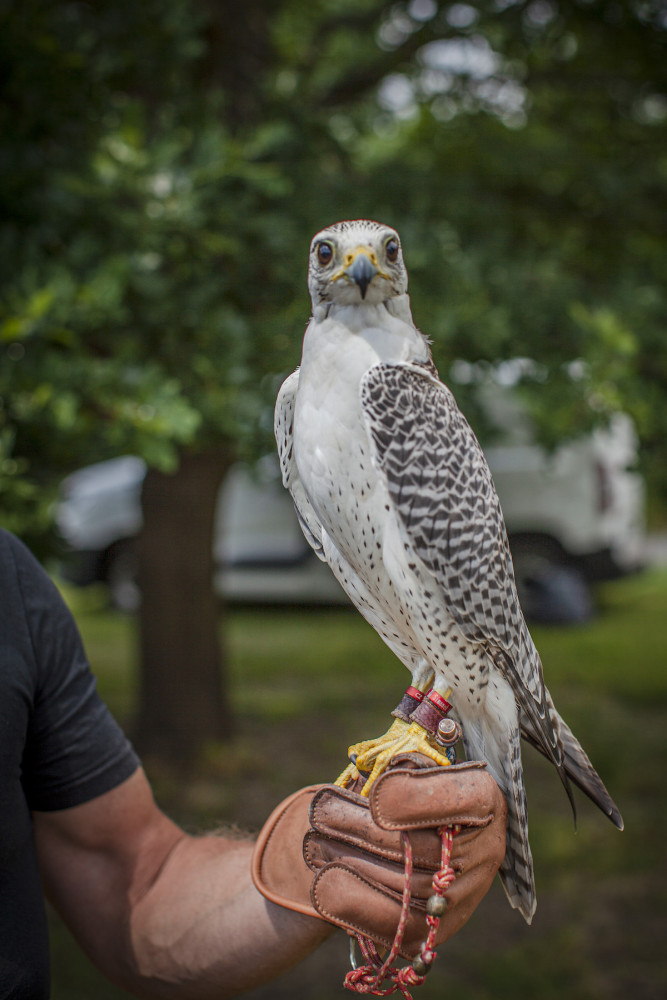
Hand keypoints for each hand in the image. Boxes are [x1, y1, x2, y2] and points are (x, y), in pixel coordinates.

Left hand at [251, 759, 506, 957]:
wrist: (393, 840)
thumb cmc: (397, 787)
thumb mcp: (401, 761)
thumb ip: (396, 760)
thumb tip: (379, 777)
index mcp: (483, 797)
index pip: (469, 797)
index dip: (422, 799)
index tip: (377, 796)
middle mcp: (484, 851)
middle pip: (424, 847)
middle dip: (364, 830)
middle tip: (321, 812)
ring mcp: (461, 898)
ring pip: (405, 889)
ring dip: (351, 864)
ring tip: (314, 841)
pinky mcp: (431, 933)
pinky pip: (392, 928)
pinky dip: (354, 903)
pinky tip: (324, 882)